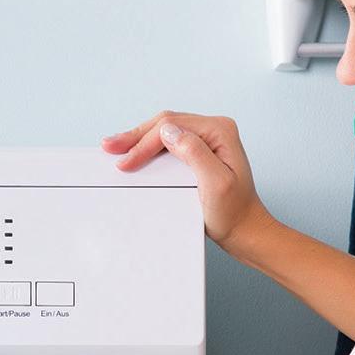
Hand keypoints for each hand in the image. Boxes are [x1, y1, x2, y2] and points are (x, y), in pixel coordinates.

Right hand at [104, 111, 270, 256]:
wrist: (245, 231)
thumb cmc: (234, 213)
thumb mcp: (216, 184)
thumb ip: (194, 153)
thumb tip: (169, 132)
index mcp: (220, 131)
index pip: (171, 127)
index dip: (144, 143)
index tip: (126, 162)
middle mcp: (214, 130)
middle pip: (165, 124)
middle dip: (135, 135)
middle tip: (110, 145)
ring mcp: (207, 140)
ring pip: (164, 131)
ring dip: (139, 139)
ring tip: (116, 146)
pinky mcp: (200, 152)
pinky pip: (169, 144)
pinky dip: (149, 148)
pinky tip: (134, 153)